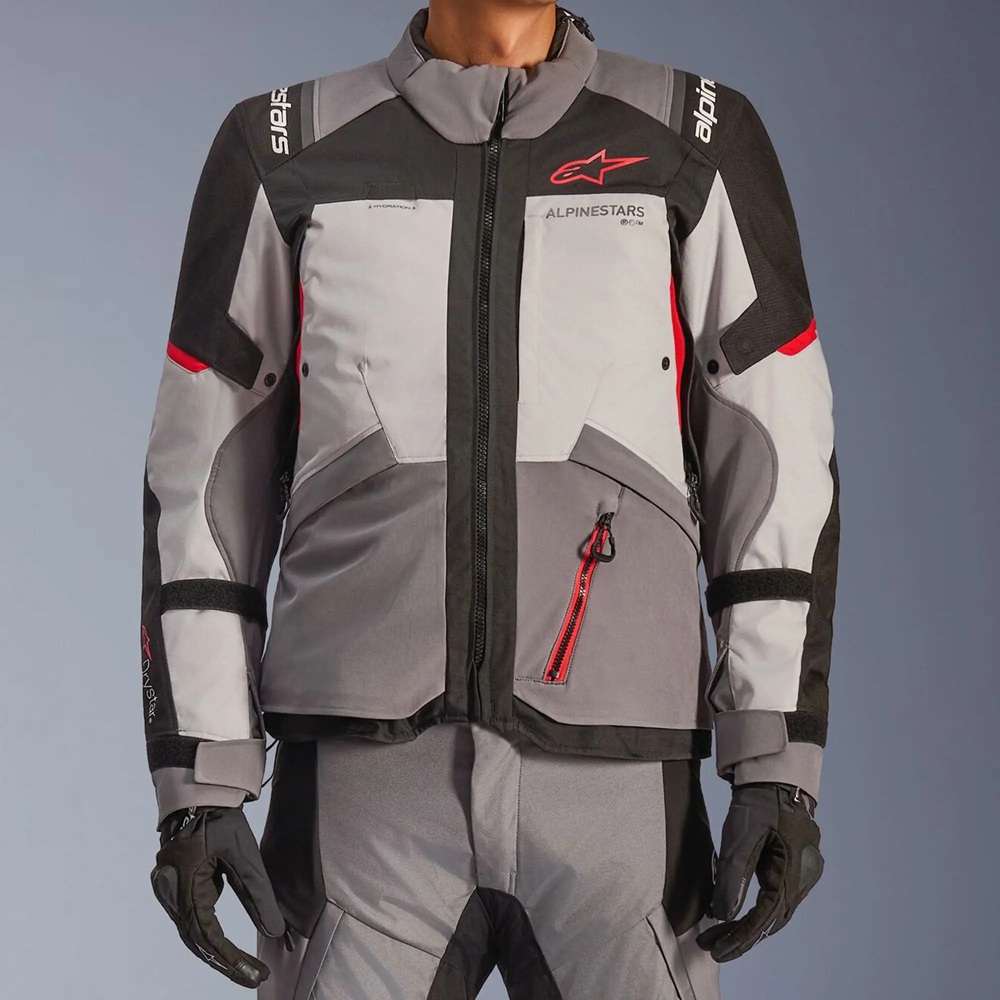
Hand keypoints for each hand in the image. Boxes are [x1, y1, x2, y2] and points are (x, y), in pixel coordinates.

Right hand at [150, 805, 285, 987]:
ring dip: (215, 949)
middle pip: (196, 940)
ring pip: (191, 931)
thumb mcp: (244, 855)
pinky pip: (190, 915)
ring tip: (243, 967)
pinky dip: (208, 931)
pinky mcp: (175, 883)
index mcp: (185, 887)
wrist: (199, 792)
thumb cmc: (220, 819)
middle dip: (224, 961)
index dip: (231, 960)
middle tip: (253, 976)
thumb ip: (258, 894)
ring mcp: (169, 889)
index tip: (255, 974)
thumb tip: (275, 930)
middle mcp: (170, 893)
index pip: (208, 937)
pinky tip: (227, 941)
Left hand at [696, 782, 823, 961]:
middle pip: (772, 920)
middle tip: (711, 947)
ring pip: (773, 910)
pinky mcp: (791, 866)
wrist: (773, 775)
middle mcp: (803, 878)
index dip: (742, 937)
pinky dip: (754, 909)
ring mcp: (800, 873)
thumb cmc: (758, 802)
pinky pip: (773, 896)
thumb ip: (733, 878)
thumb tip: (723, 916)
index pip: (767, 917)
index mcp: (794, 873)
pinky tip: (734, 913)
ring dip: (747, 925)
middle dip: (741, 936)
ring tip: (716, 936)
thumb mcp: (740, 837)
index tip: (718, 950)